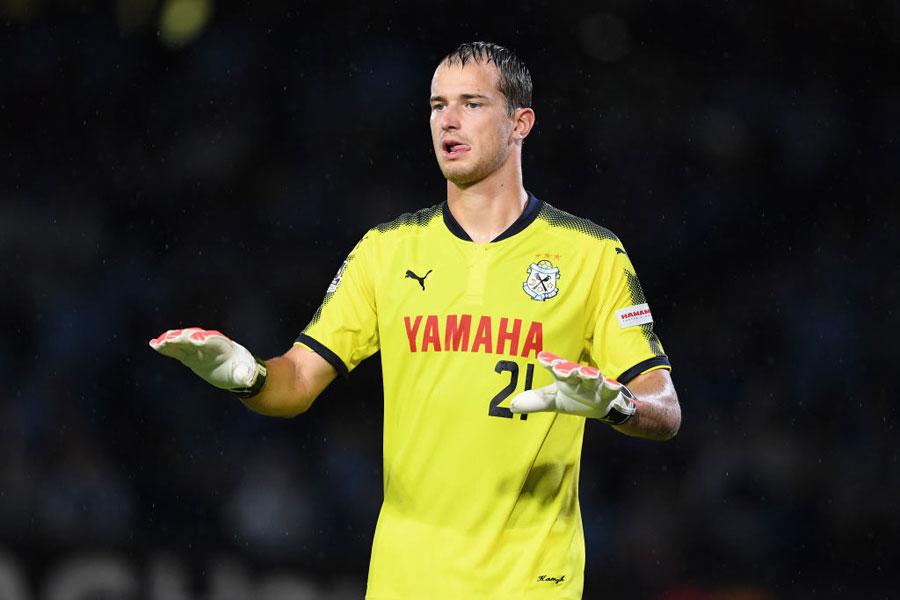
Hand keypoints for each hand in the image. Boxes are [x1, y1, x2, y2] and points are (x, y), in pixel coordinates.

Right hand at [149, 328, 266, 396]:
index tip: (197, 340)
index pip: (213, 340)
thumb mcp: (243, 374)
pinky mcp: (188, 354)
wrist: (233, 369)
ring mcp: (197, 348)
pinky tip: (153, 344)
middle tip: (171, 338)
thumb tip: (246, 380)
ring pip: (182, 341)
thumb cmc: (240, 371)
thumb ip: (243, 375)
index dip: (205, 339)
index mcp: (222, 346)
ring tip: (159, 342)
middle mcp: (208, 343)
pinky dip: (166, 347)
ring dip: (171, 340)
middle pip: (194, 337)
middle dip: (184, 337)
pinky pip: (176, 349)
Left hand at [510, 351, 639, 423]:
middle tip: (558, 367)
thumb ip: (536, 402)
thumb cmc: (576, 398)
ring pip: (591, 376)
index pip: (555, 367)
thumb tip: (512, 406)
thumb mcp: (555, 401)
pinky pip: (610, 388)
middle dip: (565, 368)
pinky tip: (611, 384)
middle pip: (572, 370)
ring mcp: (593, 384)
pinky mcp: (607, 392)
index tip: (541, 358)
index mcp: (564, 377)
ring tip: (583, 372)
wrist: (601, 406)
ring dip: (587, 373)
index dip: (549, 362)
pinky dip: (611, 386)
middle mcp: (578, 377)